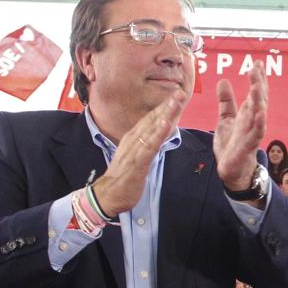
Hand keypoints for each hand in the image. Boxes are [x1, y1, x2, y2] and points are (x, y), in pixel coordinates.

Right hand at [93, 92, 187, 215]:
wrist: (108, 195)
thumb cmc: (124, 176)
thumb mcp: (138, 156)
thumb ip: (148, 144)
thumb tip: (160, 135)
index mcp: (133, 137)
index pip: (151, 118)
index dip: (164, 107)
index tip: (177, 95)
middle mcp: (133, 140)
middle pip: (153, 119)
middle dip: (167, 105)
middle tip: (180, 92)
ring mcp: (134, 150)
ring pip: (152, 128)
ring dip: (164, 114)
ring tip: (175, 101)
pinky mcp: (137, 162)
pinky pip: (149, 146)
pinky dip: (157, 134)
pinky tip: (165, 124)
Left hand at [214, 65, 268, 191]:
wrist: (231, 170)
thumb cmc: (231, 145)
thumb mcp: (225, 119)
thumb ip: (226, 101)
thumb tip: (224, 80)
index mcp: (247, 113)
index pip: (254, 93)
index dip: (257, 78)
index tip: (257, 63)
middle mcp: (252, 121)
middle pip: (258, 99)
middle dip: (258, 84)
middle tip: (256, 68)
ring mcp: (251, 132)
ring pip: (259, 114)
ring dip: (259, 101)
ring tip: (257, 86)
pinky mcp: (248, 146)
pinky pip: (256, 134)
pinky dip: (259, 124)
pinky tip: (260, 114)